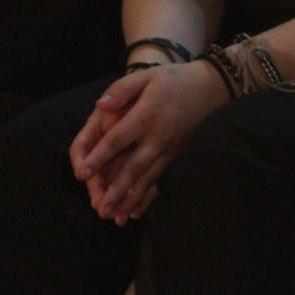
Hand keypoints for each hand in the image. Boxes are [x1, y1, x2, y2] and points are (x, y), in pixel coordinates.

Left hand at [69, 62, 228, 222]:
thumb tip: (100, 106)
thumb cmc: (174, 79)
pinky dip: (148, 197)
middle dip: (115, 190)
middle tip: (100, 210)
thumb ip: (123, 89)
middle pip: (134, 167)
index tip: (83, 174)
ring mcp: (170, 148)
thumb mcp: (147, 75)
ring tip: (115, 218)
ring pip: (147, 178)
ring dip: (130, 200)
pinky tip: (137, 212)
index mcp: (147, 115)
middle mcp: (158, 136)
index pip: (119, 139)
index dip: (100, 157)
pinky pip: (160, 179)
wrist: (211, 87)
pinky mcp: (176, 155)